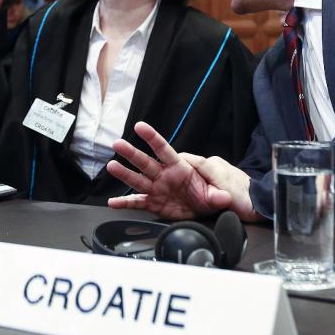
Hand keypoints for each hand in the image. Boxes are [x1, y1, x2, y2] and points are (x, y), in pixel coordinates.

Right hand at [106, 121, 259, 221]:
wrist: (207, 207)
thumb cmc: (212, 194)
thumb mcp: (219, 193)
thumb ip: (218, 195)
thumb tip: (222, 197)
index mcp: (180, 168)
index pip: (164, 150)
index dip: (152, 138)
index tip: (140, 127)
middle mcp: (164, 176)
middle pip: (146, 162)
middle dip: (132, 153)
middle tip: (118, 143)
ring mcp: (157, 189)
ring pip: (138, 180)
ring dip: (124, 173)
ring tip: (111, 166)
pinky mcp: (154, 203)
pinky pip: (137, 203)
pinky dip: (125, 203)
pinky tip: (113, 203)